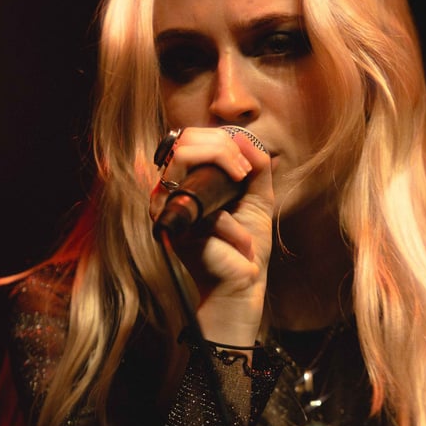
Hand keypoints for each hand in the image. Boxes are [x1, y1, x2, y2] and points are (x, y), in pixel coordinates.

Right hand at [151, 127, 272, 346]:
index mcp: (184, 184)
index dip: (220, 140)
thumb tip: (245, 137)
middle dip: (223, 149)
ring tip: (243, 204)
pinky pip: (214, 218)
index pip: (189, 140)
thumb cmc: (245, 246)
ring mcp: (170, 215)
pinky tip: (239, 249)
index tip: (247, 165)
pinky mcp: (180, 238)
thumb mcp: (256, 199)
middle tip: (244, 173)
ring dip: (227, 176)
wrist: (242, 289)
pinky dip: (236, 232)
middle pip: (184, 144)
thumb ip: (256, 166)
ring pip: (188, 164)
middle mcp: (169, 196)